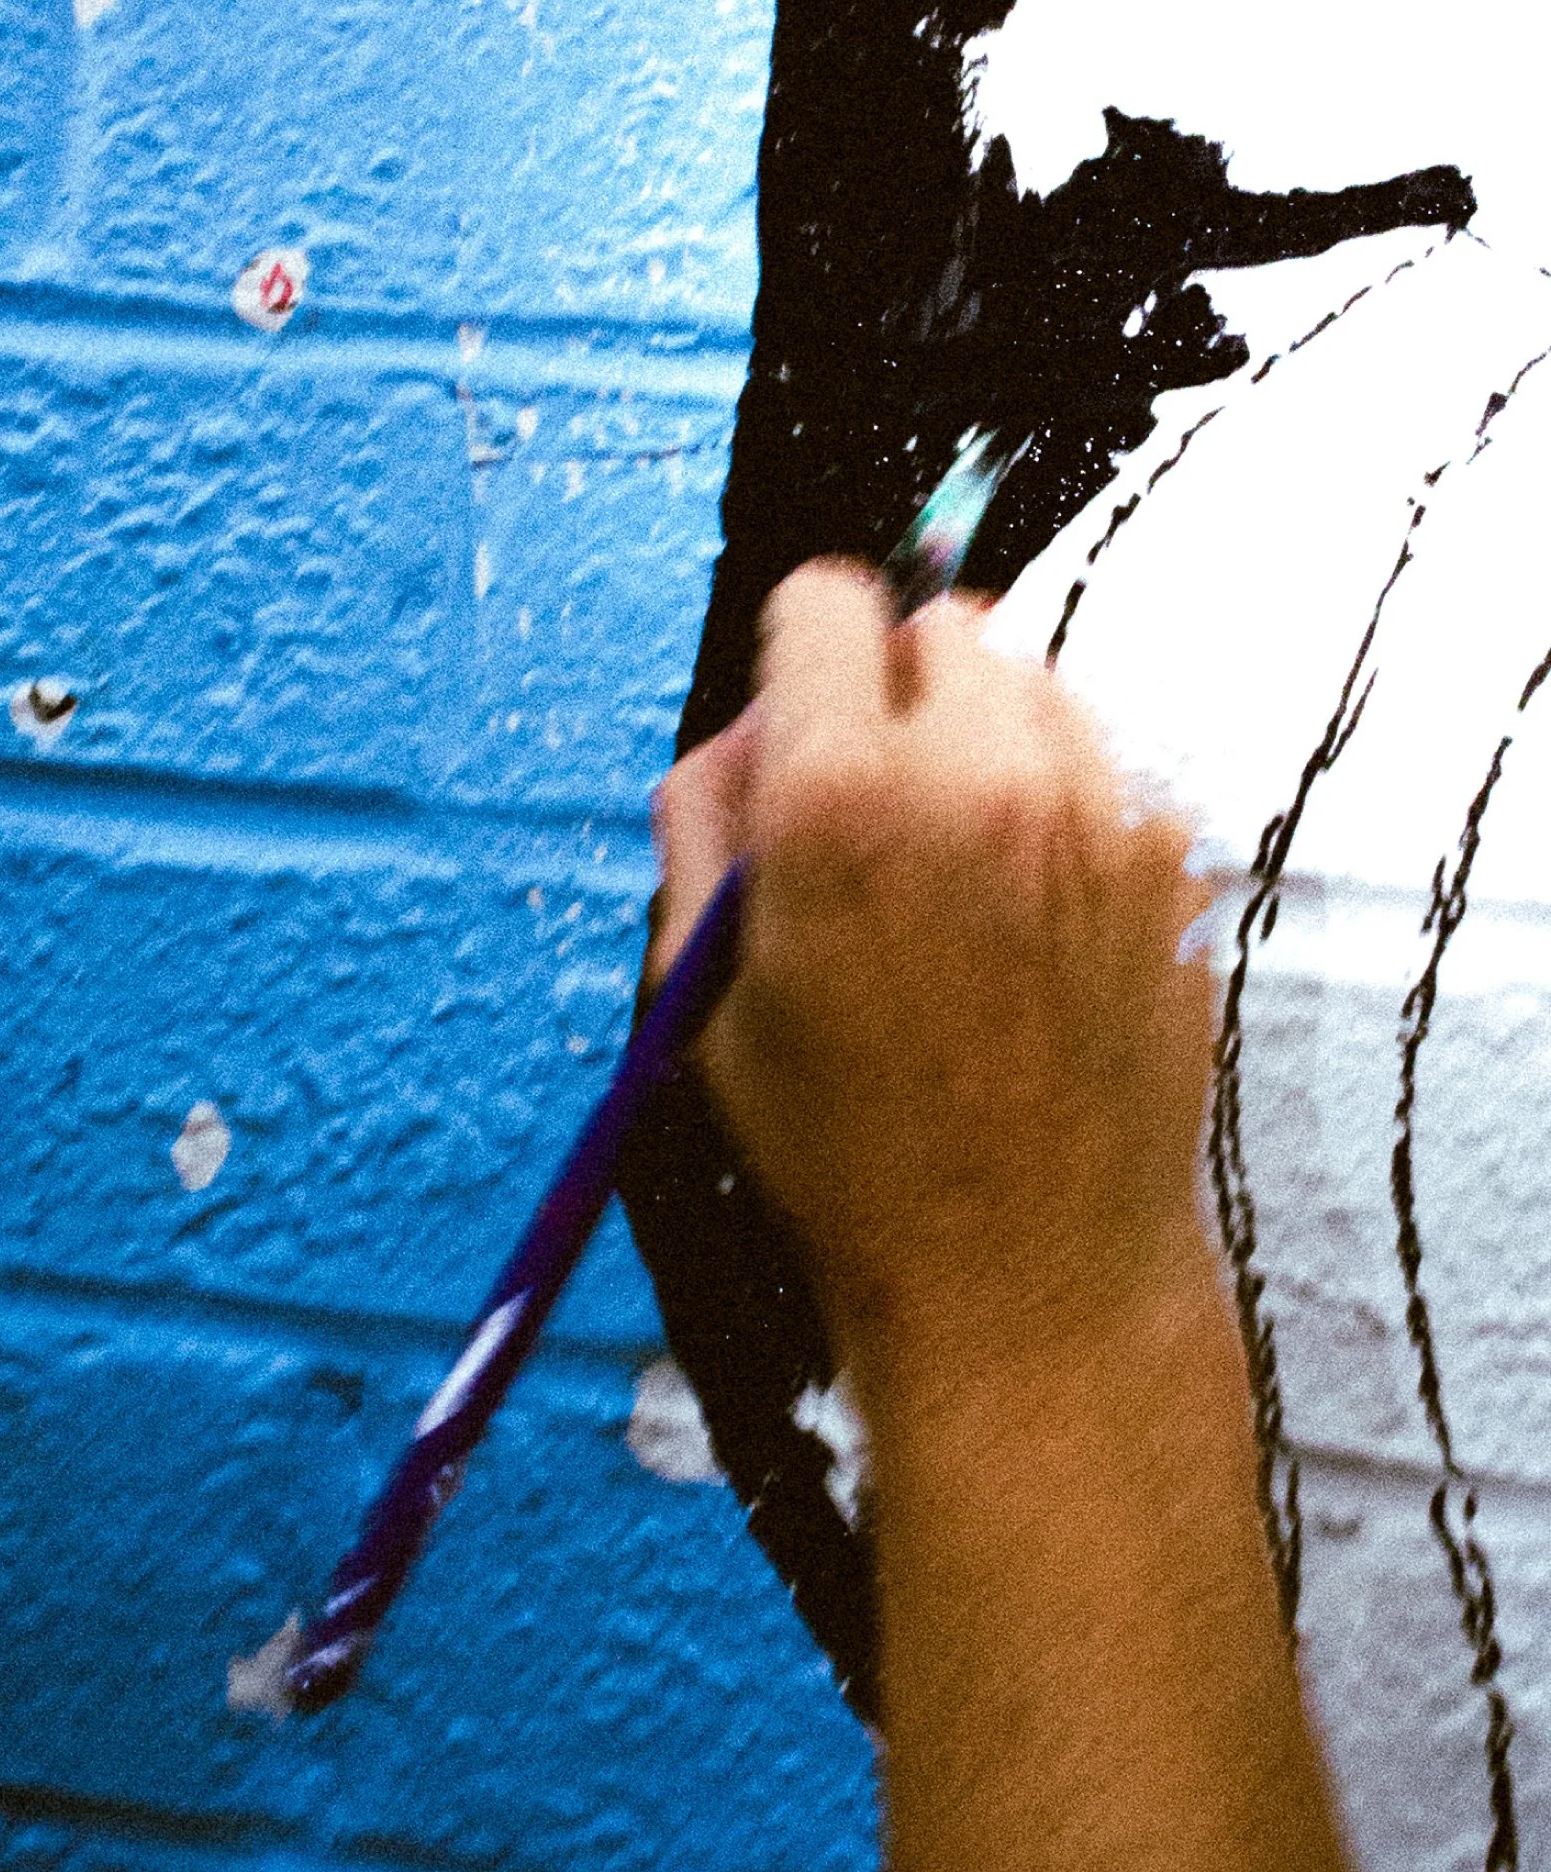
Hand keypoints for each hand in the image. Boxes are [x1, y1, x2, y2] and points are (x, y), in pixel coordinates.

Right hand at [650, 559, 1217, 1428]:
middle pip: (940, 627)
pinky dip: (1054, 810)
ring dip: (981, 740)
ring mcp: (1098, 815)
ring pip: (1033, 686)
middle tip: (869, 813)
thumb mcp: (703, 993)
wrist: (1021, 1268)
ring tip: (951, 872)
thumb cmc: (842, 1151)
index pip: (826, 602)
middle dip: (892, 695)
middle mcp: (982, 775)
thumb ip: (702, 822)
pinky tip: (1023, 923)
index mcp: (841, 797)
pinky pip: (1098, 773)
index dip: (797, 656)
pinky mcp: (1169, 863)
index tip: (799, 720)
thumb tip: (746, 729)